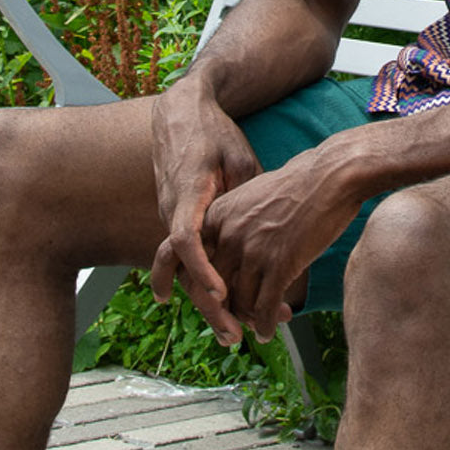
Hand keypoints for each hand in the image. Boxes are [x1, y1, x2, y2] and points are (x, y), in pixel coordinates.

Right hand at [149, 71, 260, 344]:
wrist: (182, 112)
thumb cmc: (213, 132)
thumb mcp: (237, 156)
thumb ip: (248, 192)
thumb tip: (277, 229)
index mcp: (188, 193)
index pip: (185, 241)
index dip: (202, 272)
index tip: (223, 297)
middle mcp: (173, 210)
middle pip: (184, 271)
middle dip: (209, 307)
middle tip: (236, 337)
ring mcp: (172, 217)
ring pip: (188, 271)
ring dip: (212, 302)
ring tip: (239, 330)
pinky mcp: (179, 219)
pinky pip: (190, 258)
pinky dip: (209, 282)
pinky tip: (232, 304)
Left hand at [200, 143, 362, 342]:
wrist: (331, 175)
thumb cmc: (296, 186)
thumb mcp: (251, 197)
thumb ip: (232, 224)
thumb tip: (227, 259)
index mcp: (217, 216)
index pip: (191, 264)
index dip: (195, 290)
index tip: (206, 304)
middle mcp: (229, 234)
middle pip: (212, 290)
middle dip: (222, 316)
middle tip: (231, 330)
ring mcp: (254, 249)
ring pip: (240, 303)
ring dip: (250, 321)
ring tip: (261, 325)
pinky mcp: (280, 263)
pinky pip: (265, 307)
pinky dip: (267, 324)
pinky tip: (271, 329)